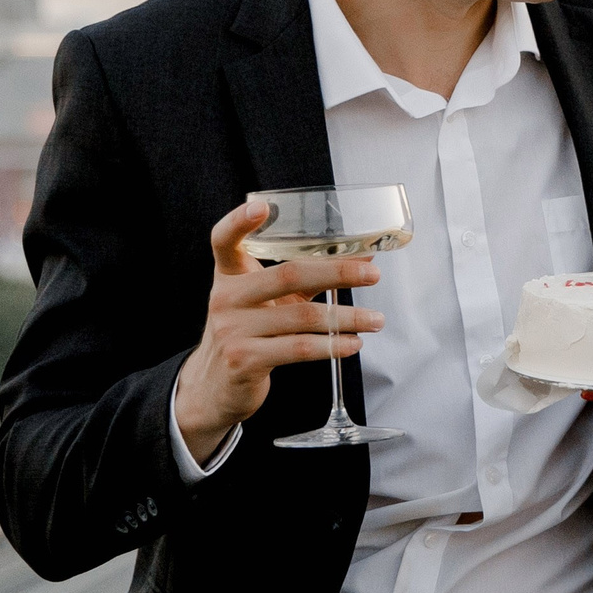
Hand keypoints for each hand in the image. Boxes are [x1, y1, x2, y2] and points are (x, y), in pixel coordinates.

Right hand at [174, 201, 384, 463]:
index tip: (261, 206)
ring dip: (348, 317)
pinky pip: (299, 348)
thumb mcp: (268, 300)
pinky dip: (332, 345)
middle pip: (288, 275)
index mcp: (229, 275)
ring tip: (376, 320)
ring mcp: (233, 330)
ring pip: (302, 316)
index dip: (239, 222)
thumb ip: (307, 277)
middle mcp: (226, 298)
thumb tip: (364, 259)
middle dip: (337, 272)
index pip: (224, 241)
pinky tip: (353, 343)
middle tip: (372, 275)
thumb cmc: (250, 332)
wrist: (216, 386)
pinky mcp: (245, 360)